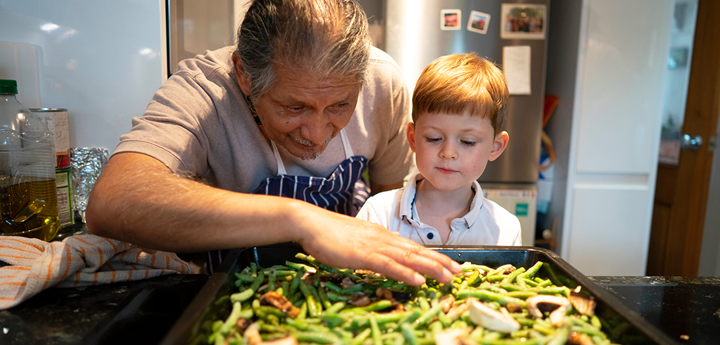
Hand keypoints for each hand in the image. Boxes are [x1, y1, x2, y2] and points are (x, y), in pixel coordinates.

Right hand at [294, 208, 461, 285]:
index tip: (451, 265)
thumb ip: (374, 246)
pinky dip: (405, 273)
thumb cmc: (328, 232)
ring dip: (431, 268)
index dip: (434, 256)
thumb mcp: (357, 239)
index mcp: (382, 235)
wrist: (310, 222)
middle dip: (440, 263)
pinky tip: (418, 280)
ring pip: (409, 258)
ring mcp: (374, 246)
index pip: (413, 247)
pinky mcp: (363, 255)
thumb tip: (388, 252)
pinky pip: (388, 265)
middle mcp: (383, 239)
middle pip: (417, 252)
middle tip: (459, 273)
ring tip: (448, 278)